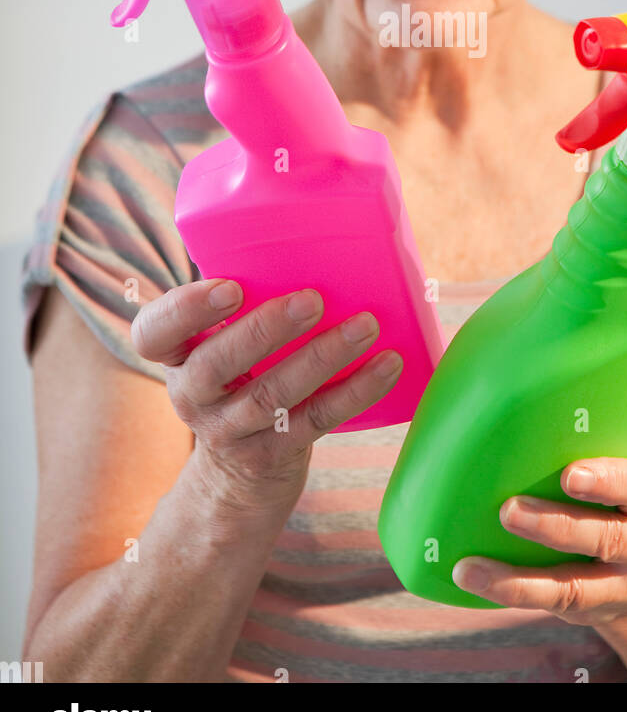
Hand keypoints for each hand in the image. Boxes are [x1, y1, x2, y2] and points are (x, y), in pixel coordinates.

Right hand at [131, 279, 402, 517]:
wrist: (238, 478)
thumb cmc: (243, 379)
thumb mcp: (224, 345)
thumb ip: (248, 302)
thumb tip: (316, 232)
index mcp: (177, 356)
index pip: (153, 333)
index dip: (185, 310)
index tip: (230, 287)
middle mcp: (193, 395)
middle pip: (215, 364)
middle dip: (265, 329)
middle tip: (312, 299)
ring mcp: (230, 431)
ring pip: (272, 395)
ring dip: (322, 357)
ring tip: (366, 326)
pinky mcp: (272, 456)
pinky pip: (315, 421)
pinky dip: (355, 391)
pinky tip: (387, 365)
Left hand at [451, 456, 626, 623]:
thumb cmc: (618, 504)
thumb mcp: (623, 480)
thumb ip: (588, 454)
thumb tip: (514, 420)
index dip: (608, 480)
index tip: (570, 475)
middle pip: (607, 538)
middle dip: (556, 525)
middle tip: (509, 509)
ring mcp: (621, 586)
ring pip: (575, 586)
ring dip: (519, 577)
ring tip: (473, 566)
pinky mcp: (592, 611)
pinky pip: (551, 604)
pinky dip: (509, 592)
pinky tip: (472, 577)